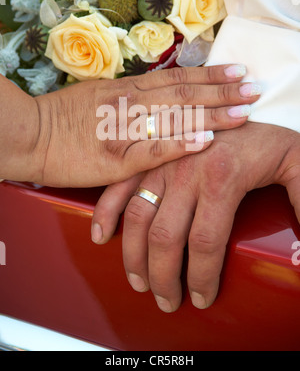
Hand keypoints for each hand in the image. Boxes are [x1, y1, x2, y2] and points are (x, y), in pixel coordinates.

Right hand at [12, 64, 258, 186]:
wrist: (29, 135)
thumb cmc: (61, 117)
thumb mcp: (98, 95)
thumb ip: (129, 95)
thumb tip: (159, 95)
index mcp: (126, 88)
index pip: (177, 78)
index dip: (210, 75)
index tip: (238, 70)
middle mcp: (130, 103)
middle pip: (185, 94)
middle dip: (223, 91)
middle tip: (254, 88)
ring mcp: (124, 129)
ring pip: (175, 117)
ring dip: (213, 115)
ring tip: (245, 113)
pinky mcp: (115, 158)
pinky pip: (152, 149)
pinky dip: (180, 144)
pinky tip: (206, 142)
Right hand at [92, 122, 299, 311]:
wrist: (247, 98)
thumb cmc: (272, 137)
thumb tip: (299, 258)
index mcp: (222, 178)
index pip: (206, 243)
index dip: (203, 278)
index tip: (202, 298)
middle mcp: (186, 170)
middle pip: (165, 238)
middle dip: (164, 278)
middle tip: (167, 301)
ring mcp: (163, 161)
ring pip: (138, 217)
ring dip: (133, 255)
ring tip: (138, 282)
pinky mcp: (150, 155)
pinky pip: (120, 186)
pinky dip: (106, 211)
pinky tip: (102, 237)